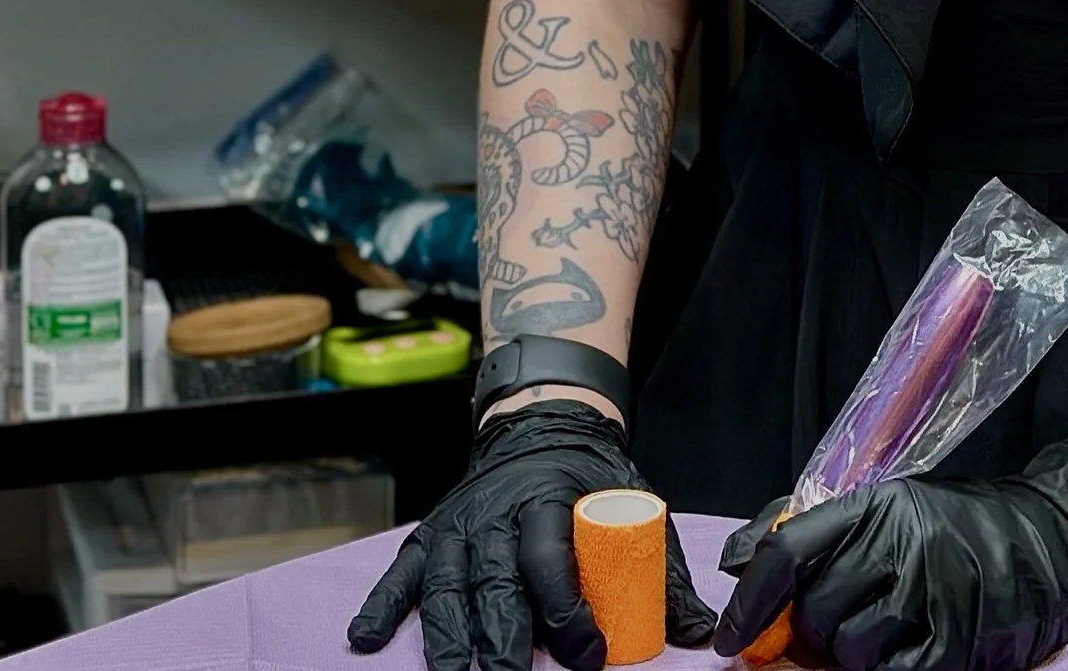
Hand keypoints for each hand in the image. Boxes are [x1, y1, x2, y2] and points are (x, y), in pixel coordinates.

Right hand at [348, 401, 717, 670]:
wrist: (539, 421)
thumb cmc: (587, 475)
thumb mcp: (632, 501)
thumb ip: (660, 569)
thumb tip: (702, 631)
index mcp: (547, 499)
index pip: (549, 558)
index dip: (567, 611)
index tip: (588, 656)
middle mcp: (495, 512)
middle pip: (494, 581)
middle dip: (503, 638)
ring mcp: (458, 524)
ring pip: (447, 584)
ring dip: (447, 637)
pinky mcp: (432, 534)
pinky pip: (400, 571)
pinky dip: (382, 603)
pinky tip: (365, 638)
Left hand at [712, 438, 1067, 670]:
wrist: (1048, 542)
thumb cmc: (958, 529)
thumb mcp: (888, 509)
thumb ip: (815, 532)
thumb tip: (738, 562)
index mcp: (873, 506)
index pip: (787, 552)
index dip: (751, 602)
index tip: (731, 641)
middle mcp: (896, 544)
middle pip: (814, 613)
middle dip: (815, 632)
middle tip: (844, 621)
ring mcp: (927, 594)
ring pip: (847, 650)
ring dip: (854, 655)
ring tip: (887, 630)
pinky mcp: (954, 642)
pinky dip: (888, 670)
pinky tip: (906, 652)